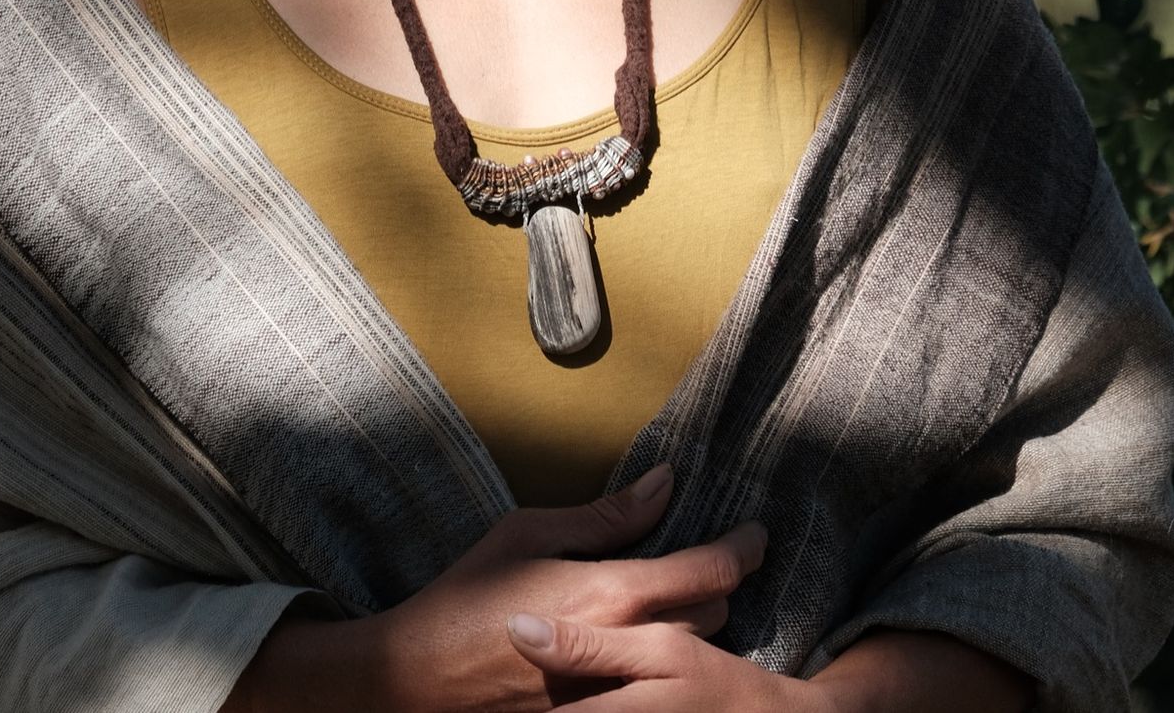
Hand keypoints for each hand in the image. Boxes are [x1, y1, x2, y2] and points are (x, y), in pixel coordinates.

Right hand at [355, 462, 769, 712]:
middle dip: (717, 590)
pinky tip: (640, 649)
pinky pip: (652, 688)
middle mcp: (626, 647)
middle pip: (712, 617)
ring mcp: (615, 691)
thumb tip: (664, 482)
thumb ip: (605, 516)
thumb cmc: (466, 598)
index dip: (744, 549)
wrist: (416, 681)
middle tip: (704, 568)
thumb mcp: (529, 534)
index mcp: (612, 594)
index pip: (709, 571)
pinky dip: (657, 665)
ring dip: (691, 628)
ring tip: (674, 606)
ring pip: (688, 657)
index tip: (756, 534)